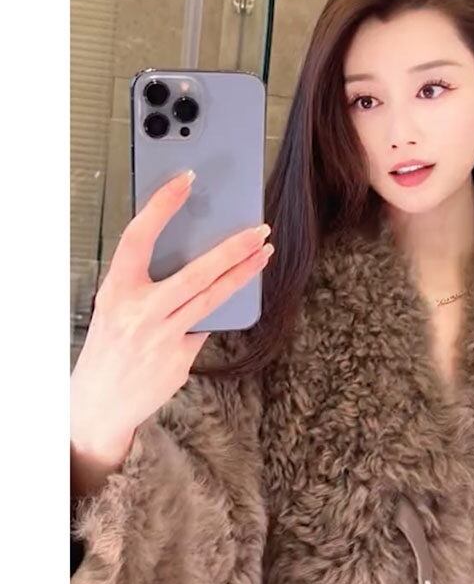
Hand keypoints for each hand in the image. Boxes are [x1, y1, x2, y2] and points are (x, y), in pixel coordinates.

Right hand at [71, 169, 273, 451]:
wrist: (99, 403)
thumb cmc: (109, 347)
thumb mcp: (114, 306)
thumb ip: (146, 284)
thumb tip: (194, 259)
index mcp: (116, 289)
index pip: (138, 237)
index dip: (161, 205)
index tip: (185, 180)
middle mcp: (139, 311)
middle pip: (196, 272)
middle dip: (233, 248)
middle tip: (258, 229)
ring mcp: (161, 337)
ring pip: (212, 298)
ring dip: (243, 274)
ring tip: (263, 254)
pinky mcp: (179, 359)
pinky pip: (206, 327)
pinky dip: (217, 313)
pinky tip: (229, 299)